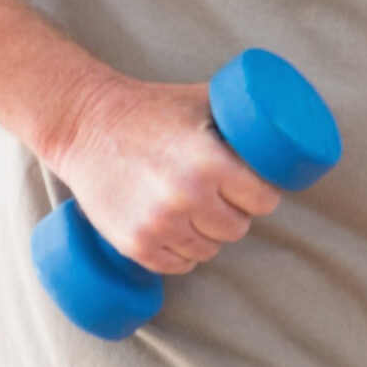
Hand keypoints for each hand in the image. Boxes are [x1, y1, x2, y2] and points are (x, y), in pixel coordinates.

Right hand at [44, 74, 282, 275]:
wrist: (84, 125)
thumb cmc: (150, 107)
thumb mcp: (201, 101)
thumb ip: (238, 117)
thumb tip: (282, 127)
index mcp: (209, 162)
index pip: (263, 200)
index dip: (264, 195)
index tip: (258, 190)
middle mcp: (185, 197)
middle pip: (237, 228)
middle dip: (237, 215)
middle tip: (225, 200)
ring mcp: (157, 225)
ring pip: (208, 251)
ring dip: (210, 237)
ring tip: (201, 215)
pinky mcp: (133, 244)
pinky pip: (176, 266)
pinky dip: (182, 255)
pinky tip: (181, 235)